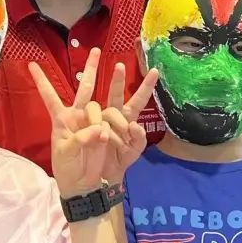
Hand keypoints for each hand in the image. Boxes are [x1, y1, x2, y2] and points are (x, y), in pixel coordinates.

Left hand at [30, 48, 124, 197]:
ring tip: (119, 66)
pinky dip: (118, 123)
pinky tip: (111, 135)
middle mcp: (79, 115)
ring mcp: (95, 121)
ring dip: (113, 84)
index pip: (50, 97)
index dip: (42, 81)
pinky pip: (117, 120)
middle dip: (90, 69)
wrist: (84, 185)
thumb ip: (81, 139)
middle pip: (84, 88)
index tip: (32, 64)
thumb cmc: (68, 169)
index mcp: (62, 119)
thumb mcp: (67, 154)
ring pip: (103, 99)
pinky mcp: (110, 130)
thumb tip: (101, 130)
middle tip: (96, 50)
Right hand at [99, 62, 158, 184]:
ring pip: (103, 108)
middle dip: (118, 79)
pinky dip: (98, 128)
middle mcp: (113, 114)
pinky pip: (91, 120)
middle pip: (116, 93)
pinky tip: (101, 137)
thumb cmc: (119, 161)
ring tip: (112, 138)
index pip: (138, 100)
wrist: (102, 176)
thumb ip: (139, 139)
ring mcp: (98, 119)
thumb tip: (135, 125)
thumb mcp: (134, 152)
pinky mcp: (86, 126)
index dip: (146, 86)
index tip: (155, 70)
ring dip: (111, 120)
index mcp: (128, 118)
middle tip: (120, 66)